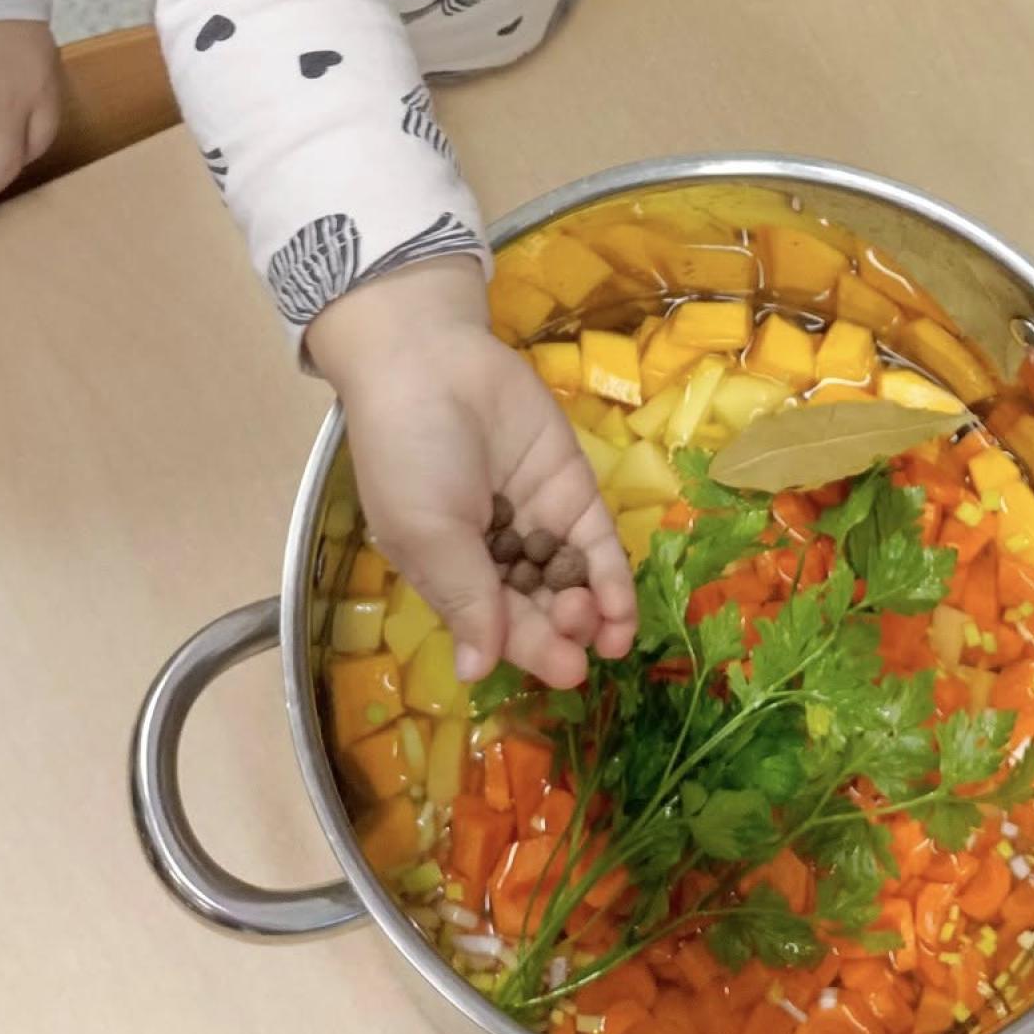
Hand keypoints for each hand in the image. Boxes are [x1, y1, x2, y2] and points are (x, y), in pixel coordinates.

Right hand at [308, 258, 637, 690]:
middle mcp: (495, 554)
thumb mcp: (426, 532)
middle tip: (582, 645)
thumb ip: (464, 596)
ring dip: (592, 612)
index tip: (567, 673)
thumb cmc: (409, 452)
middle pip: (538, 609)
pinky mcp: (571, 486)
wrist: (429, 361)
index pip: (495, 626)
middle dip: (561, 632)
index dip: (530, 651)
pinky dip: (611, 575)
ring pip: (572, 581)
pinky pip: (595, 540)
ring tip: (608, 630)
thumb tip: (477, 670)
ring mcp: (537, 519)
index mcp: (449, 573)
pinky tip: (623, 606)